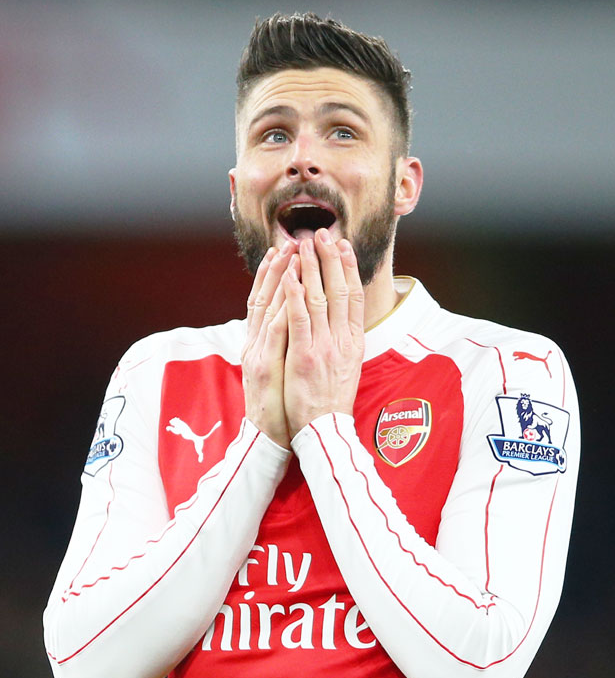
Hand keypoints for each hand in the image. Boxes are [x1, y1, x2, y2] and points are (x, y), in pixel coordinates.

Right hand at [241, 243, 296, 448]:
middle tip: (292, 240)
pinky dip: (285, 307)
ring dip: (283, 278)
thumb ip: (280, 349)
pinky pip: (279, 330)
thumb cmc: (279, 408)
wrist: (268, 438)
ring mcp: (259, 354)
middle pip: (266, 298)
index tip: (283, 252)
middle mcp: (255, 345)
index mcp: (259, 346)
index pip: (265, 303)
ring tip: (295, 253)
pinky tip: (294, 288)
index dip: (272, 276)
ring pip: (270, 307)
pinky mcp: (266, 366)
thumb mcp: (277, 373)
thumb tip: (291, 331)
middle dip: (279, 267)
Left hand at [283, 229, 364, 438]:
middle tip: (322, 233)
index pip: (353, 297)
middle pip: (338, 290)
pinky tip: (289, 274)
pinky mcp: (304, 356)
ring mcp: (324, 347)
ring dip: (310, 267)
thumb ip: (342, 342)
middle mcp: (342, 341)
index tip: (342, 246)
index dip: (347, 269)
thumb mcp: (347, 368)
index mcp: (354, 343)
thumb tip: (340, 321)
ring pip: (318, 298)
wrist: (325, 430)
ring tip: (303, 243)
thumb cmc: (331, 402)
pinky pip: (298, 318)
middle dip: (329, 258)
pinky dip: (294, 294)